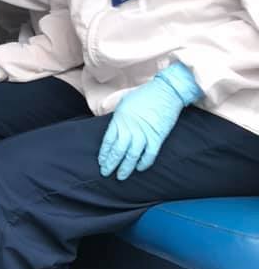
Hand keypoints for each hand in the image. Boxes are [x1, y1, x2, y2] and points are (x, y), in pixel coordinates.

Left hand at [98, 63, 202, 179]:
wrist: (166, 91)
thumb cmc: (144, 94)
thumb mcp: (123, 101)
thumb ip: (115, 113)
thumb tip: (109, 122)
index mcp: (119, 119)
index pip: (108, 141)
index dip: (104, 153)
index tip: (101, 162)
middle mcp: (130, 128)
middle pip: (118, 151)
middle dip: (111, 164)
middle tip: (107, 173)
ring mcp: (144, 134)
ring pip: (132, 156)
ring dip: (126, 167)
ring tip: (121, 176)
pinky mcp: (157, 138)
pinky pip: (149, 155)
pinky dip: (144, 163)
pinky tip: (139, 168)